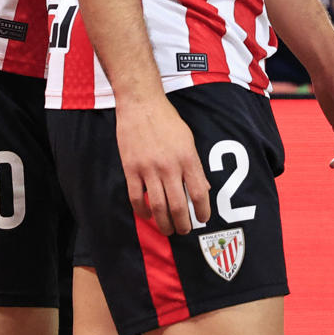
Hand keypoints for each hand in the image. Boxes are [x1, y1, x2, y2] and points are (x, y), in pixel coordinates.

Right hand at [115, 97, 211, 235]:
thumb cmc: (167, 120)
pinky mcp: (131, 169)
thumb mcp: (188, 140)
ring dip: (164, 223)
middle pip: (178, 206)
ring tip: (168, 229)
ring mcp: (149, 169)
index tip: (202, 219)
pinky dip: (142, 211)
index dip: (202, 211)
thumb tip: (202, 189)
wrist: (141, 104)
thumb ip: (194, 165)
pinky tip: (147, 215)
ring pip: (158, 206)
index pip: (199, 193)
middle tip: (184, 230)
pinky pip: (136, 197)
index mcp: (187, 158)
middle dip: (183, 224)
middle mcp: (170, 166)